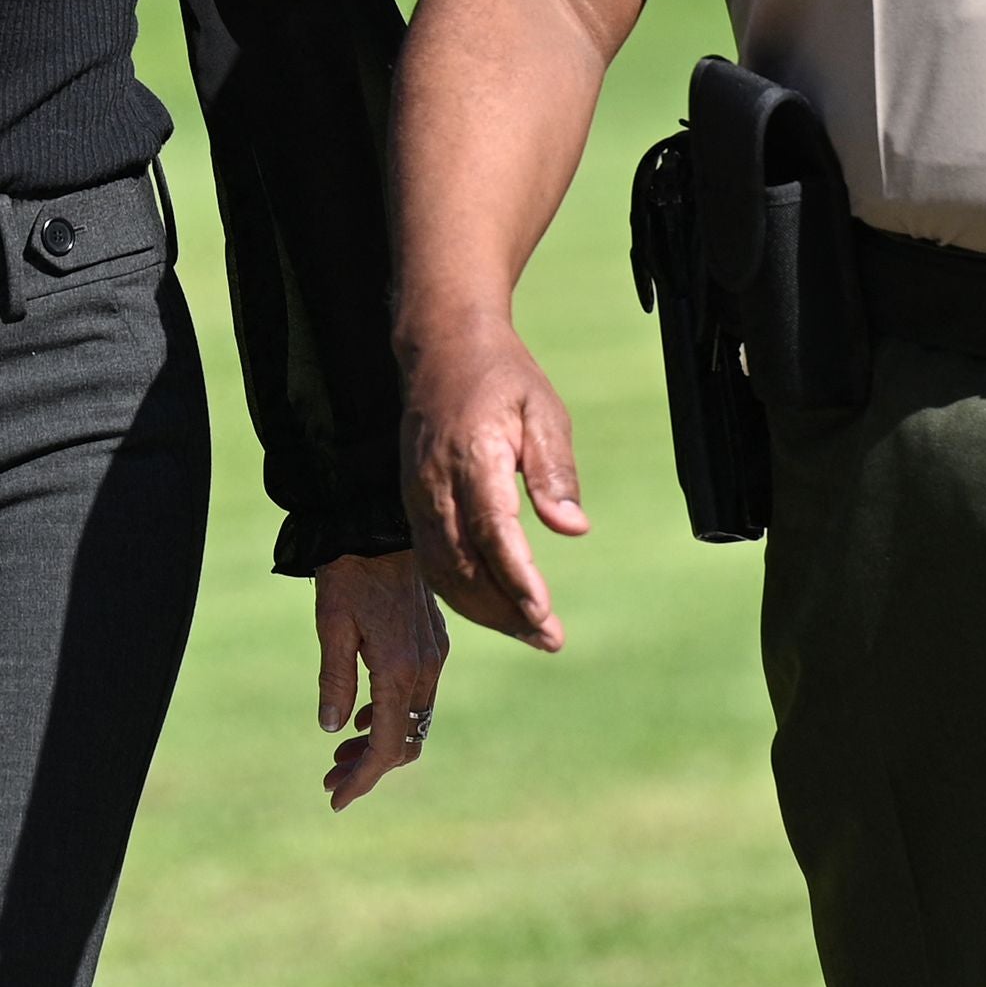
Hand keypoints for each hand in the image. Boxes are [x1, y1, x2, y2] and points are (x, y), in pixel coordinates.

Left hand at [315, 551, 447, 810]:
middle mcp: (426, 668)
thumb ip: (335, 680)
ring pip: (414, 720)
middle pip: (406, 741)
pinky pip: (420, 695)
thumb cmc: (348, 571)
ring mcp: (434, 655)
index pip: (388, 747)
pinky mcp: (434, 642)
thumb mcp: (331, 625)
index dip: (363, 779)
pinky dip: (394, 716)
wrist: (378, 524)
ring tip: (340, 752)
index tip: (336, 799)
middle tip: (331, 777)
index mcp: (399, 669)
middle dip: (370, 767)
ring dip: (381, 743)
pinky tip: (365, 717)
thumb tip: (333, 728)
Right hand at [401, 319, 585, 651]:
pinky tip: (496, 609)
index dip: (516, 576)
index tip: (544, 613)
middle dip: (506, 610)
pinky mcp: (413, 504)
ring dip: (485, 611)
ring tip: (532, 633)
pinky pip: (433, 562)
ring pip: (443, 572)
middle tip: (550, 639)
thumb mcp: (542, 409)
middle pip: (463, 564)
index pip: (492, 529)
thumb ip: (554, 471)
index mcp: (472, 455)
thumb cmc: (502, 377)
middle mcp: (435, 483)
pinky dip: (462, 595)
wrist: (442, 347)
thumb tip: (573, 528)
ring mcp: (417, 496)